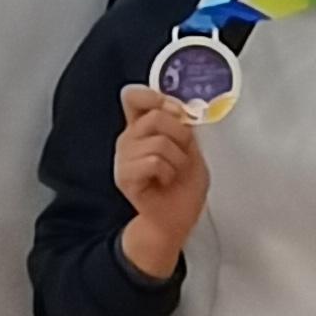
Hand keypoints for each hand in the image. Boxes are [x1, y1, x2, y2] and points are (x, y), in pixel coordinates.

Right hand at [114, 86, 209, 276]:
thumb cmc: (183, 186)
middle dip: (181, 136)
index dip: (156, 97)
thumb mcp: (191, 148)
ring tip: (173, 172)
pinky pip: (154, 161)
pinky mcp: (124, 176)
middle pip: (155, 116)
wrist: (177, 218)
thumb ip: (183, 125)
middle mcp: (128, 139)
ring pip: (159, 142)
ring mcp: (123, 158)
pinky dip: (168, 172)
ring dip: (177, 160)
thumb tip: (182, 109)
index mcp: (142, 128)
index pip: (134, 96)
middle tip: (182, 156)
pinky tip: (164, 182)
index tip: (177, 112)